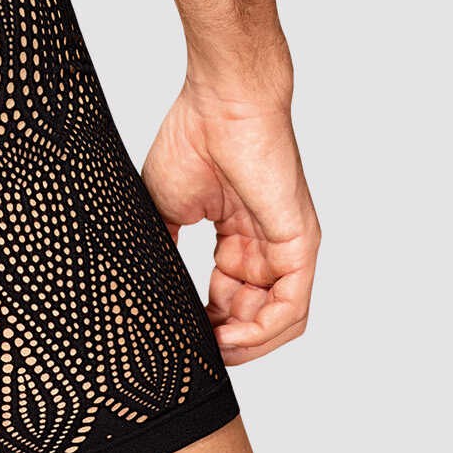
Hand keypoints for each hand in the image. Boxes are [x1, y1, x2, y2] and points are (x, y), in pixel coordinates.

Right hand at [143, 83, 319, 365]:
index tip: (181, 337)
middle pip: (253, 314)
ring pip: (276, 320)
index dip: (207, 324)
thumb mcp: (165, 207)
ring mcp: (286, 245)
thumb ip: (167, 251)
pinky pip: (291, 306)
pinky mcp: (300, 243)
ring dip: (245, 346)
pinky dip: (262, 333)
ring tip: (212, 352)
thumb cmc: (193, 137)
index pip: (229, 297)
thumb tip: (152, 292)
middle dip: (225, 340)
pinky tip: (230, 340)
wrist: (219, 101)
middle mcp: (266, 244)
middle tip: (194, 349)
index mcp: (237, 235)